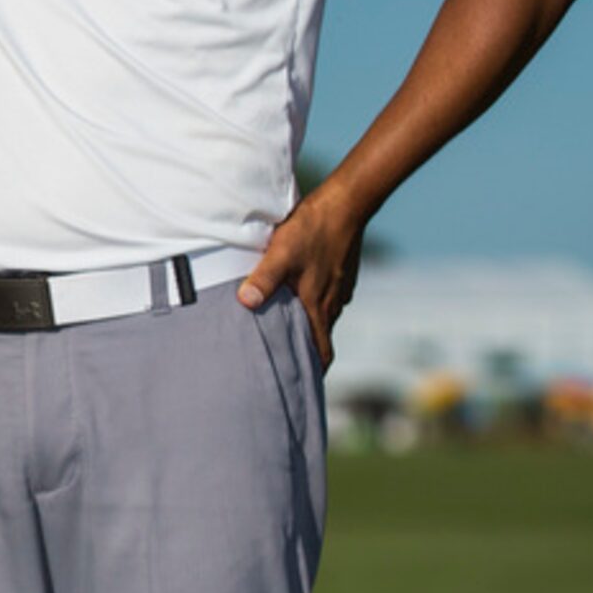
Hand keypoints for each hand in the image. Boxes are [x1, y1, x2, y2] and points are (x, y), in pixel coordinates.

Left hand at [236, 184, 366, 369]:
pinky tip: (297, 295)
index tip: (299, 387)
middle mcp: (332, 303)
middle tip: (287, 362)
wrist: (347, 205)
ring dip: (308, 326)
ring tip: (285, 330)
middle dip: (306, 352)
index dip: (312, 372)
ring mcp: (339, 288)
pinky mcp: (341, 274)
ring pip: (322, 316)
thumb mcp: (281, 253)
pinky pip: (326, 298)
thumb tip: (245, 304)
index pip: (320, 352)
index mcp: (318, 306)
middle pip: (320, 338)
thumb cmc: (312, 229)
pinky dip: (313, 305)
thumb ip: (263, 279)